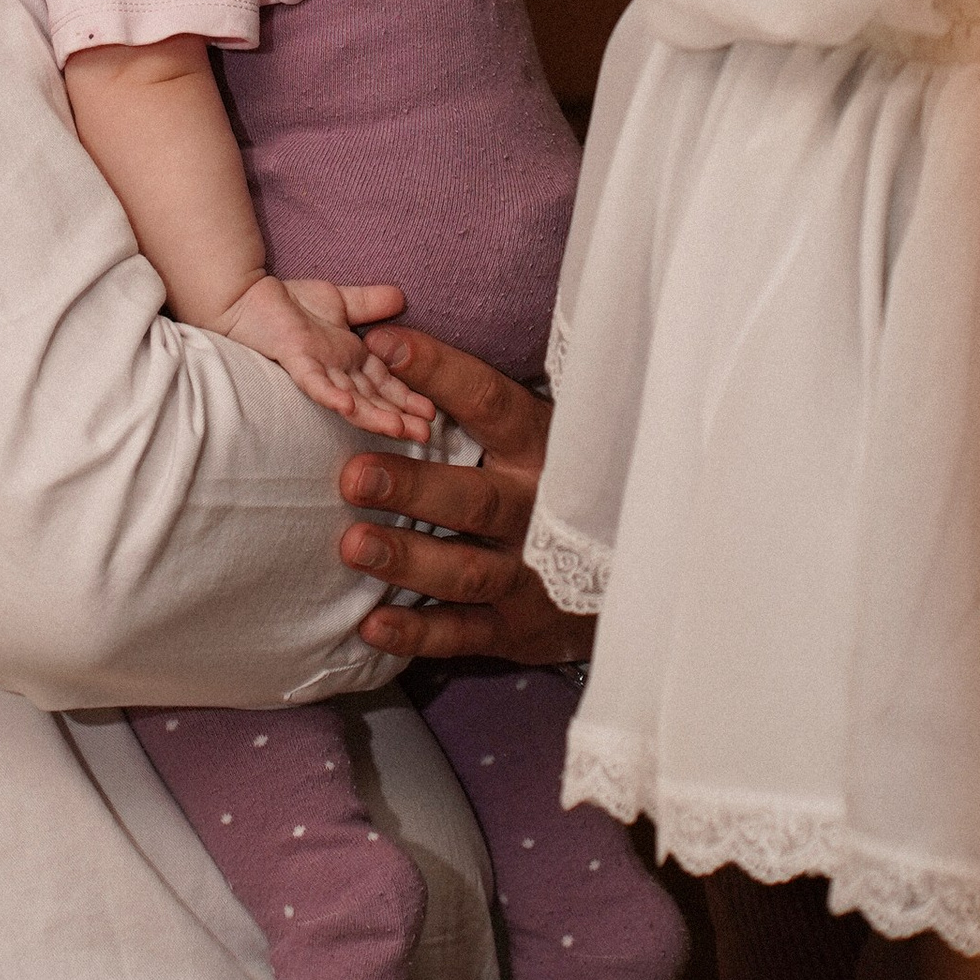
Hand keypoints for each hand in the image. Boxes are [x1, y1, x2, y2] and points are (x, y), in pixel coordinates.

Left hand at [219, 277, 434, 442]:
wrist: (245, 295)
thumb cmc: (287, 304)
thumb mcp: (338, 300)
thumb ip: (369, 303)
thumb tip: (402, 297)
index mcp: (350, 359)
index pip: (385, 383)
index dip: (408, 398)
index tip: (433, 415)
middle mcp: (336, 370)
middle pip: (373, 398)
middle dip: (400, 417)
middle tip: (426, 437)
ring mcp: (316, 368)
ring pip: (350, 397)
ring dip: (373, 416)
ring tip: (399, 432)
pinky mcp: (295, 360)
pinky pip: (313, 381)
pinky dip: (330, 394)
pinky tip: (345, 407)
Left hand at [335, 328, 587, 664]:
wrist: (627, 573)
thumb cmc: (553, 482)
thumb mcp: (535, 435)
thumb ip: (475, 403)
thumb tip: (388, 345)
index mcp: (543, 448)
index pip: (490, 402)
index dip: (440, 372)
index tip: (384, 347)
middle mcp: (541, 510)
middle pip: (476, 499)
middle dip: (414, 488)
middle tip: (354, 476)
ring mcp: (532, 575)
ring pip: (467, 571)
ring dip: (409, 560)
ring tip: (353, 546)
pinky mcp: (519, 629)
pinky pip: (465, 634)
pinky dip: (418, 633)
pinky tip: (372, 624)